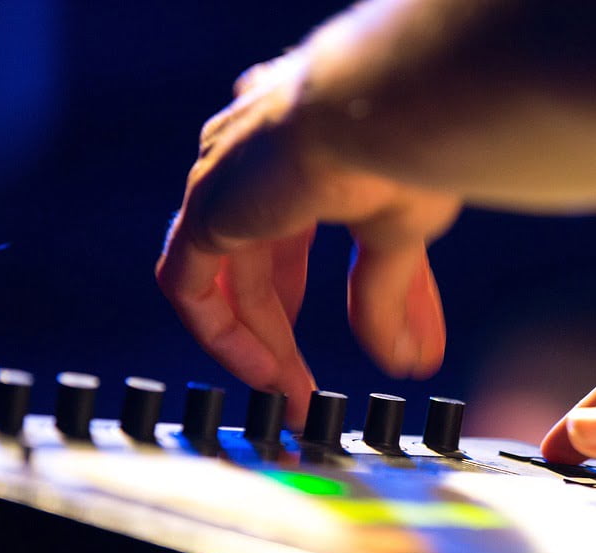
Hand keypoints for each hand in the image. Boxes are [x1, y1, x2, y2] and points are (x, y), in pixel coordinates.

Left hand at [156, 50, 459, 424]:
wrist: (382, 114)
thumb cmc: (404, 148)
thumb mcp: (403, 236)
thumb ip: (389, 296)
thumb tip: (403, 356)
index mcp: (304, 147)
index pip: (314, 234)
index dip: (341, 294)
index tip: (380, 339)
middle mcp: (256, 157)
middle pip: (266, 262)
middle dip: (285, 330)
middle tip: (310, 384)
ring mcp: (225, 179)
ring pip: (227, 280)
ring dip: (263, 345)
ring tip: (296, 395)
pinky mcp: (206, 209)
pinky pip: (190, 288)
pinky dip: (223, 335)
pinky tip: (266, 373)